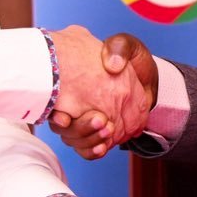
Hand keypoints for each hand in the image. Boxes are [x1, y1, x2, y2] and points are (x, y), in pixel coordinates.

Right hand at [51, 33, 156, 158]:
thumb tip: (112, 63)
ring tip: (109, 129)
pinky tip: (103, 146)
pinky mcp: (95, 131)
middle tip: (101, 119)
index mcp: (72, 80)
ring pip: (73, 140)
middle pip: (62, 126)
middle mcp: (71, 101)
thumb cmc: (127, 58)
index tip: (65, 118)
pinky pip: (87, 149)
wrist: (141, 73)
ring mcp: (82, 118)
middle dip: (80, 128)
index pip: (54, 101)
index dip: (55, 112)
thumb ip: (118, 49)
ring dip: (90, 139)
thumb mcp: (124, 46)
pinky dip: (93, 150)